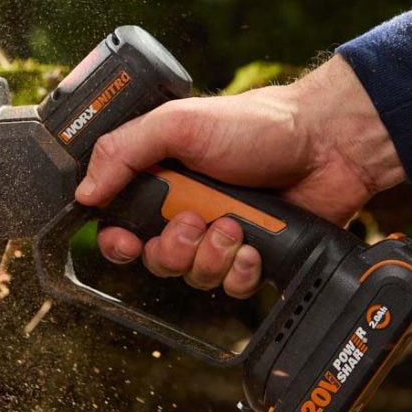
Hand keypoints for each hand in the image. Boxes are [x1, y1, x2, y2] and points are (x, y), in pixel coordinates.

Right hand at [73, 56, 404, 297]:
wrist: (327, 144)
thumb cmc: (255, 125)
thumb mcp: (177, 124)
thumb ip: (123, 151)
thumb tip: (84, 192)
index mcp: (160, 179)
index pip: (119, 224)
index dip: (118, 241)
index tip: (128, 240)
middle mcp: (184, 210)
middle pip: (154, 258)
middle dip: (172, 247)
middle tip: (195, 222)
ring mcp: (218, 236)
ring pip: (192, 275)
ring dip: (211, 255)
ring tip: (236, 226)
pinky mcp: (251, 257)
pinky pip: (231, 287)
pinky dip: (240, 271)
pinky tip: (254, 247)